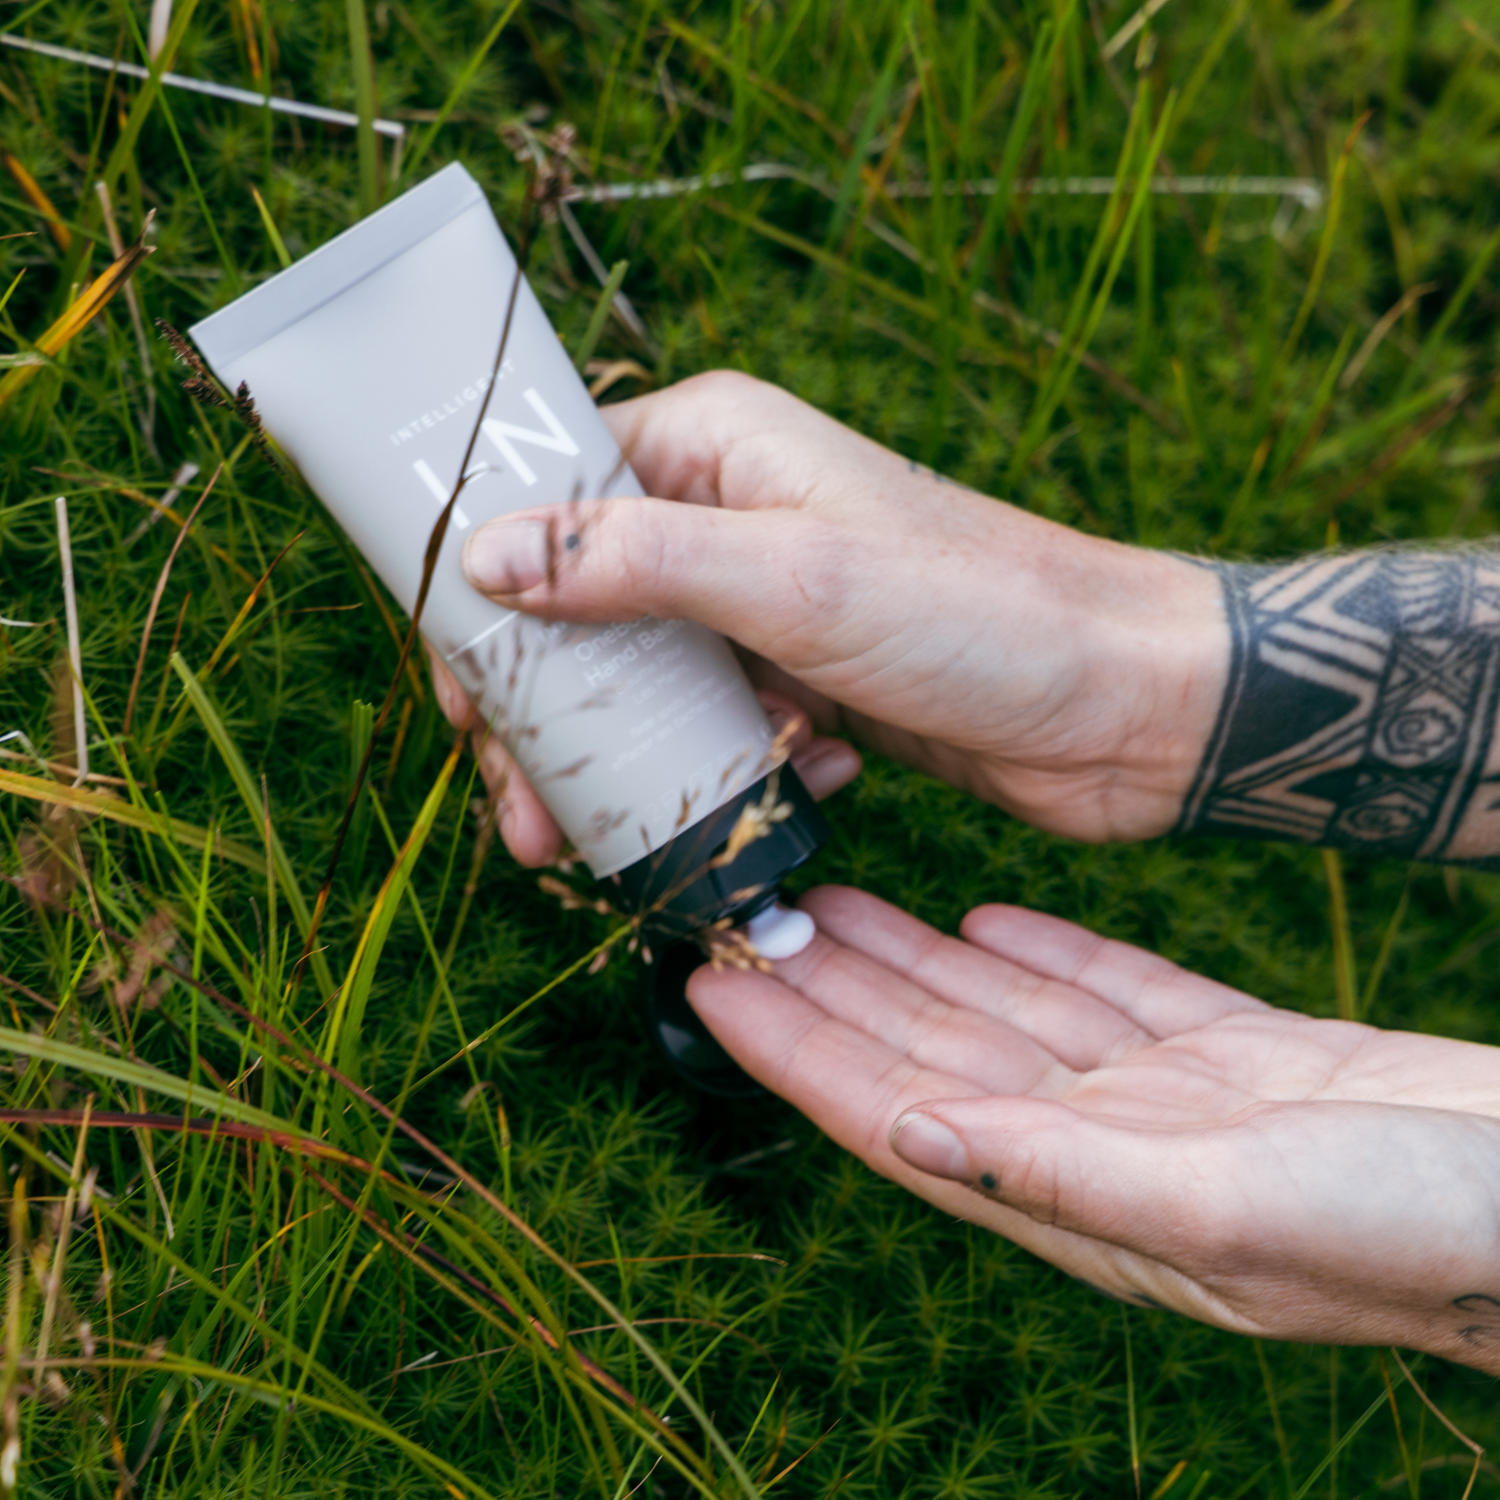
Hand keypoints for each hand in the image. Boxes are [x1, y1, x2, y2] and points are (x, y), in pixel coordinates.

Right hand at [441, 370, 1227, 865]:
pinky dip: (726, 769)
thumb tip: (487, 558)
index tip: (466, 694)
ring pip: (647, 679)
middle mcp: (732, 514)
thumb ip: (635, 560)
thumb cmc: (981, 617)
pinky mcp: (806, 675)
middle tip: (526, 809)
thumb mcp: (794, 579)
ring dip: (627, 760)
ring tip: (599, 845)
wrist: (1127, 708)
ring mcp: (770, 600)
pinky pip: (719, 723)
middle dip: (551, 711)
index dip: (491, 593)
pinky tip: (789, 790)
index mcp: (716, 447)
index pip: (551, 495)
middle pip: (584, 606)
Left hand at [687, 885, 1499, 1371]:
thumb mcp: (1233, 1201)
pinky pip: (1099, 990)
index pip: (891, 1111)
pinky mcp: (1231, 1051)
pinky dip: (1036, 951)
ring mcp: (1166, 1096)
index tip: (711, 985)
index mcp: (1081, 1196)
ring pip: (999, 1011)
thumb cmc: (1418, 1227)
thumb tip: (909, 1135)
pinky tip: (981, 917)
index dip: (794, 1050)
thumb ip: (1062, 1168)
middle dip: (829, 987)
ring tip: (832, 899)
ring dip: (911, 957)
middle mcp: (1102, 1146)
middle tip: (745, 916)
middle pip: (926, 1050)